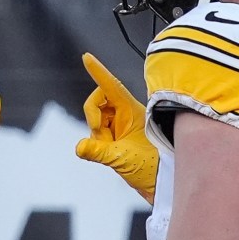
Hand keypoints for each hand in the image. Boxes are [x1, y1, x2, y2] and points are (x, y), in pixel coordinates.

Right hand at [74, 53, 157, 204]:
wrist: (159, 182)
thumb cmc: (150, 167)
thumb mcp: (122, 158)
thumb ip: (98, 152)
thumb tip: (79, 147)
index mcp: (132, 111)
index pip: (111, 86)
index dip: (99, 72)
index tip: (87, 57)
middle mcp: (125, 114)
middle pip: (98, 100)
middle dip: (93, 115)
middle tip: (99, 133)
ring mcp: (119, 125)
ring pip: (96, 118)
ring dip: (96, 134)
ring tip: (111, 149)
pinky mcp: (115, 137)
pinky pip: (96, 133)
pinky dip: (97, 142)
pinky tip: (108, 152)